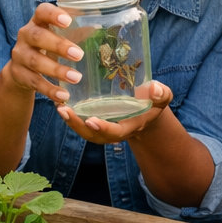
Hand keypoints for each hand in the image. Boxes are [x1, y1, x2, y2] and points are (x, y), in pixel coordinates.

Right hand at [7, 2, 83, 105]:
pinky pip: (35, 82)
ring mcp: (20, 55)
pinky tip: (64, 95)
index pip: (42, 12)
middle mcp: (25, 36)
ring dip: (57, 70)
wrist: (21, 69)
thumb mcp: (58, 36)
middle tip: (78, 54)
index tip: (67, 20)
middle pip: (38, 37)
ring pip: (36, 61)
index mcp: (38, 22)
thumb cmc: (47, 46)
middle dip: (58, 45)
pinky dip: (50, 90)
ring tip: (76, 78)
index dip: (53, 15)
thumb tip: (99, 28)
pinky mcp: (19, 74)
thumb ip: (76, 32)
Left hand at [57, 81, 172, 143]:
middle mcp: (114, 130)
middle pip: (93, 135)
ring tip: (59, 107)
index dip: (103, 128)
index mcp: (130, 127)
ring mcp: (104, 127)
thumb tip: (154, 87)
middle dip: (78, 125)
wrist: (148, 111)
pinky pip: (82, 122)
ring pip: (85, 131)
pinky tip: (61, 102)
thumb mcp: (162, 97)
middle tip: (64, 110)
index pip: (115, 132)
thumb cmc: (155, 102)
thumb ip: (161, 94)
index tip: (91, 120)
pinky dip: (71, 116)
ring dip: (71, 121)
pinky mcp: (98, 120)